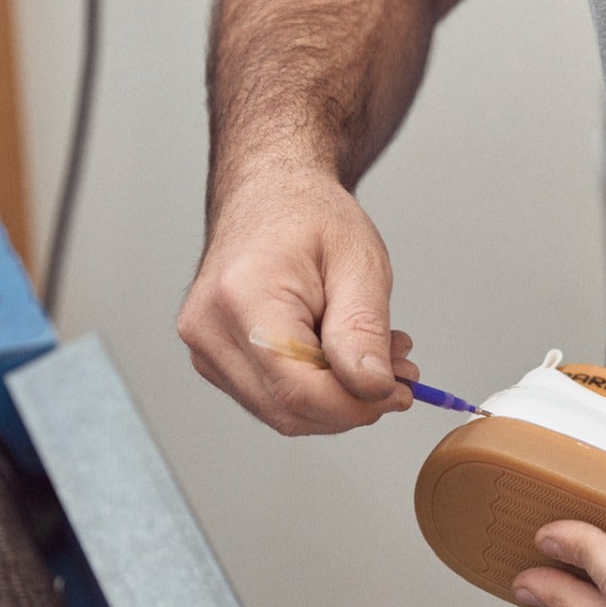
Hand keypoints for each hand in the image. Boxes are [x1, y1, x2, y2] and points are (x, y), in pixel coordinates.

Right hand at [177, 175, 419, 434]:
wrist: (268, 193)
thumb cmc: (308, 215)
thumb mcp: (358, 263)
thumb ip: (364, 330)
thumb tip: (374, 389)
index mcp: (242, 296)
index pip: (298, 388)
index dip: (356, 404)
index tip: (400, 393)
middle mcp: (209, 327)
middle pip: (289, 409)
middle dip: (353, 404)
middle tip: (399, 373)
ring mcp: (206, 348)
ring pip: (282, 413)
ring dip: (338, 400)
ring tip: (377, 357)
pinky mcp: (215, 360)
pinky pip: (272, 400)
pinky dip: (317, 392)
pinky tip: (342, 359)